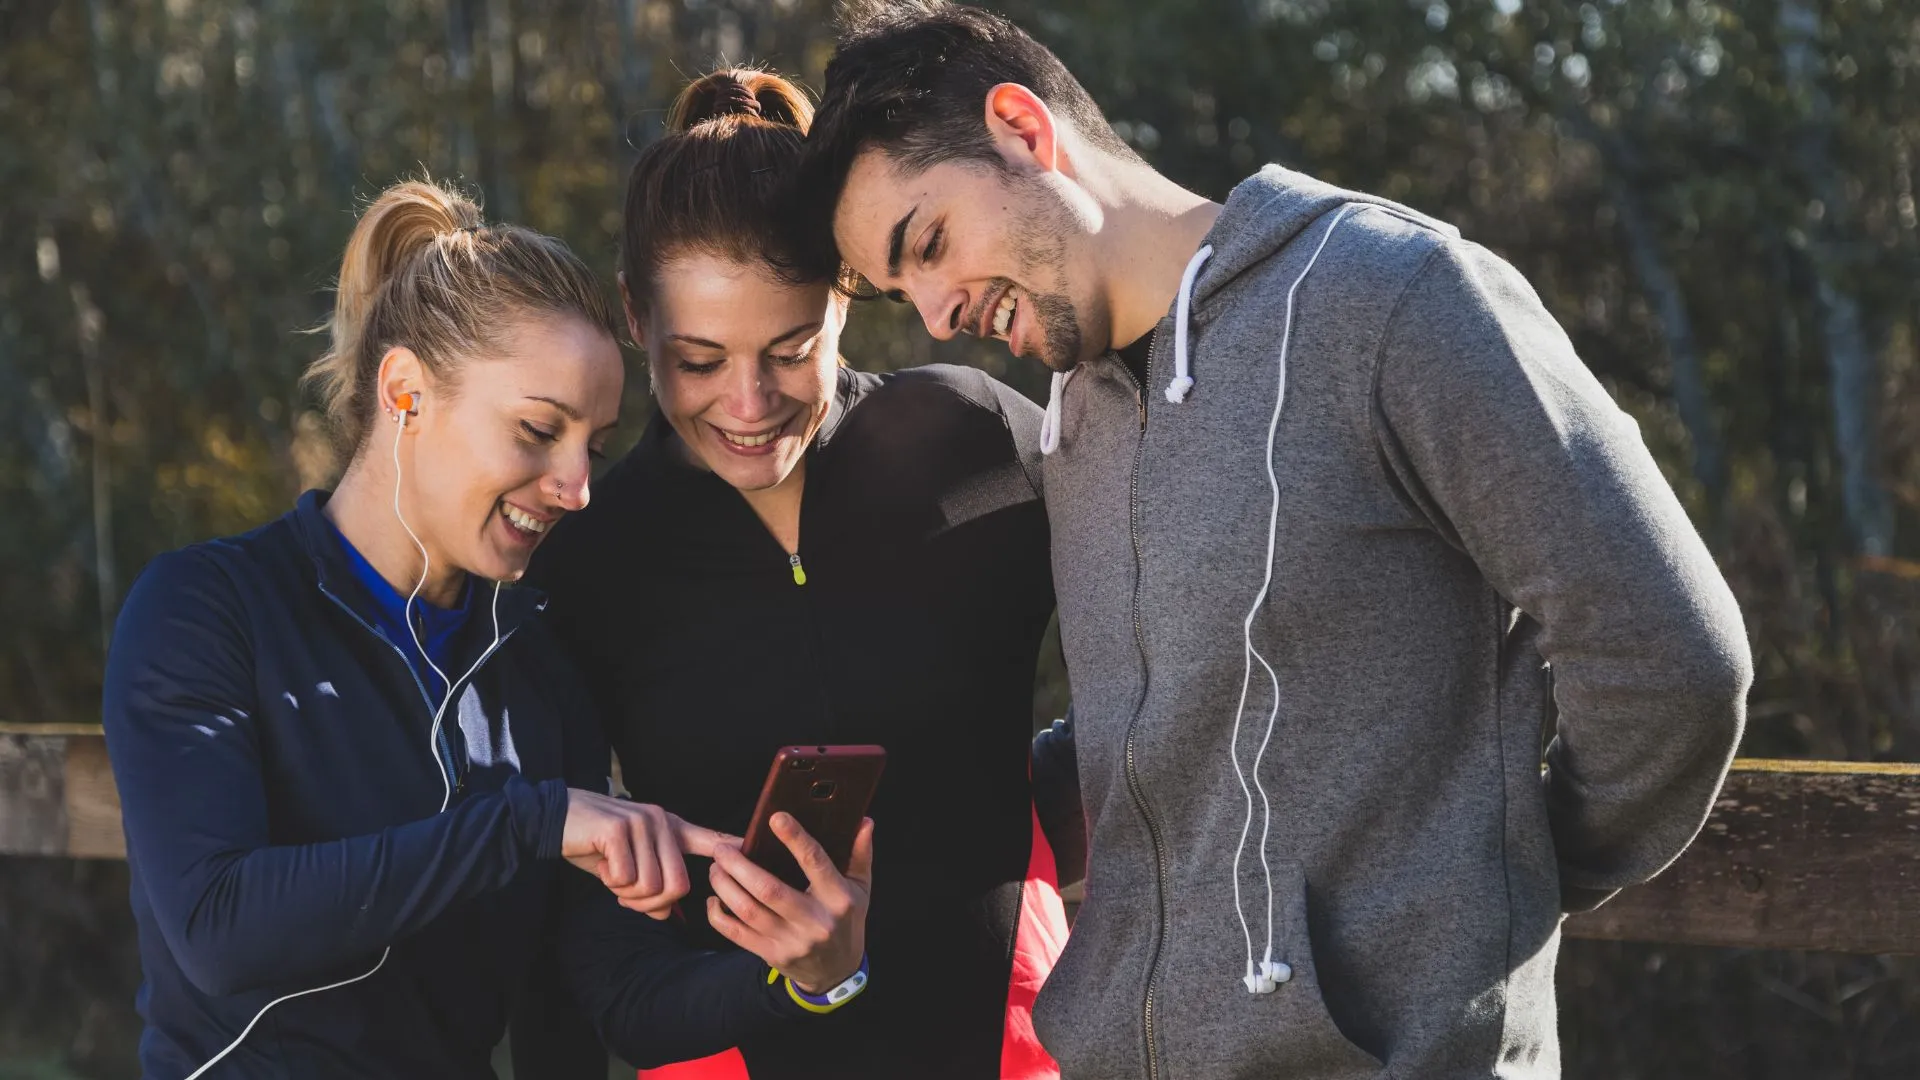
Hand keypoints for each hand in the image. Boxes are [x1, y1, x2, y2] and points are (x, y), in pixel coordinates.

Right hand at [561, 789, 728, 919]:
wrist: (553, 819)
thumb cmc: (593, 846)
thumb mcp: (627, 869)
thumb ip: (651, 888)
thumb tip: (668, 912)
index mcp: (669, 829)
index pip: (710, 839)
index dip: (733, 849)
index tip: (756, 851)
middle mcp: (662, 822)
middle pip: (678, 885)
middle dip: (649, 903)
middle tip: (624, 894)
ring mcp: (643, 823)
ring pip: (652, 886)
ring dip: (627, 894)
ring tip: (612, 876)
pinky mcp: (620, 829)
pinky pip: (627, 878)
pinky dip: (611, 882)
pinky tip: (601, 865)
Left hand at [705, 812, 873, 994]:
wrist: (837, 972)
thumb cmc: (846, 920)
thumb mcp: (861, 888)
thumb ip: (860, 854)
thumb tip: (864, 821)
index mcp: (839, 899)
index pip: (815, 863)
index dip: (795, 838)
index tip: (776, 817)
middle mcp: (815, 921)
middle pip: (769, 889)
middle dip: (739, 866)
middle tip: (722, 849)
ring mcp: (792, 941)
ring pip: (748, 910)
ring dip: (725, 886)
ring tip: (716, 868)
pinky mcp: (773, 955)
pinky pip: (737, 934)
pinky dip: (719, 916)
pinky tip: (714, 899)